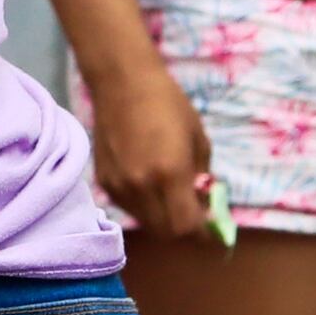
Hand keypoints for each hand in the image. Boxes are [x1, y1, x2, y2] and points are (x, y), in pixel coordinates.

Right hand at [80, 60, 224, 244]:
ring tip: (171, 197)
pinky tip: (149, 184)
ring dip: (163, 218)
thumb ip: (201, 177)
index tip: (211, 226)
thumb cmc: (168, 103)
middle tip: (194, 213)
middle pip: (166, 232)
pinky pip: (129, 207)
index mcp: (170, 174)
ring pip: (146, 222)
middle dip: (184, 228)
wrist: (122, 82)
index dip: (202, 232)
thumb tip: (204, 203)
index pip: (187, 227)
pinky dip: (144, 206)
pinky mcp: (104, 181)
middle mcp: (142, 186)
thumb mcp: (198, 139)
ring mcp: (119, 186)